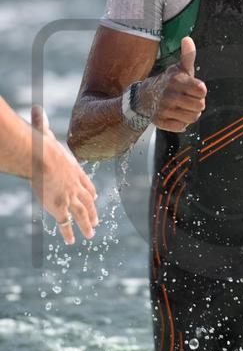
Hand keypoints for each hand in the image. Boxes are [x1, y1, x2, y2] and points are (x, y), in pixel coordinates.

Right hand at [31, 106, 97, 244]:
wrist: (43, 158)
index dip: (89, 191)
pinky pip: (66, 224)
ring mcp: (70, 197)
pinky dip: (69, 233)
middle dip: (92, 211)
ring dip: (87, 225)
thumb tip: (37, 109)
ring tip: (91, 234)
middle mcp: (76, 185)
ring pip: (82, 214)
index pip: (85, 183)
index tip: (94, 196)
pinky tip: (72, 241)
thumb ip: (42, 123)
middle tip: (97, 220)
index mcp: (74, 169)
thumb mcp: (45, 133)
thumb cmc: (42, 144)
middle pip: (87, 201)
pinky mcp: (60, 207)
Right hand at [138, 36, 206, 132]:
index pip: (202, 90)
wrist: (144, 97)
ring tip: (183, 108)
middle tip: (188, 100)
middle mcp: (170, 95)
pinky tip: (175, 115)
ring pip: (192, 118)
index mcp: (177, 81)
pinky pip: (181, 127)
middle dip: (197, 104)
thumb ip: (187, 56)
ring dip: (190, 114)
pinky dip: (181, 123)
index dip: (200, 91)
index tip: (194, 89)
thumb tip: (187, 39)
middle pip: (200, 106)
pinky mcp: (160, 122)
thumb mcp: (179, 69)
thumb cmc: (169, 82)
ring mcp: (164, 109)